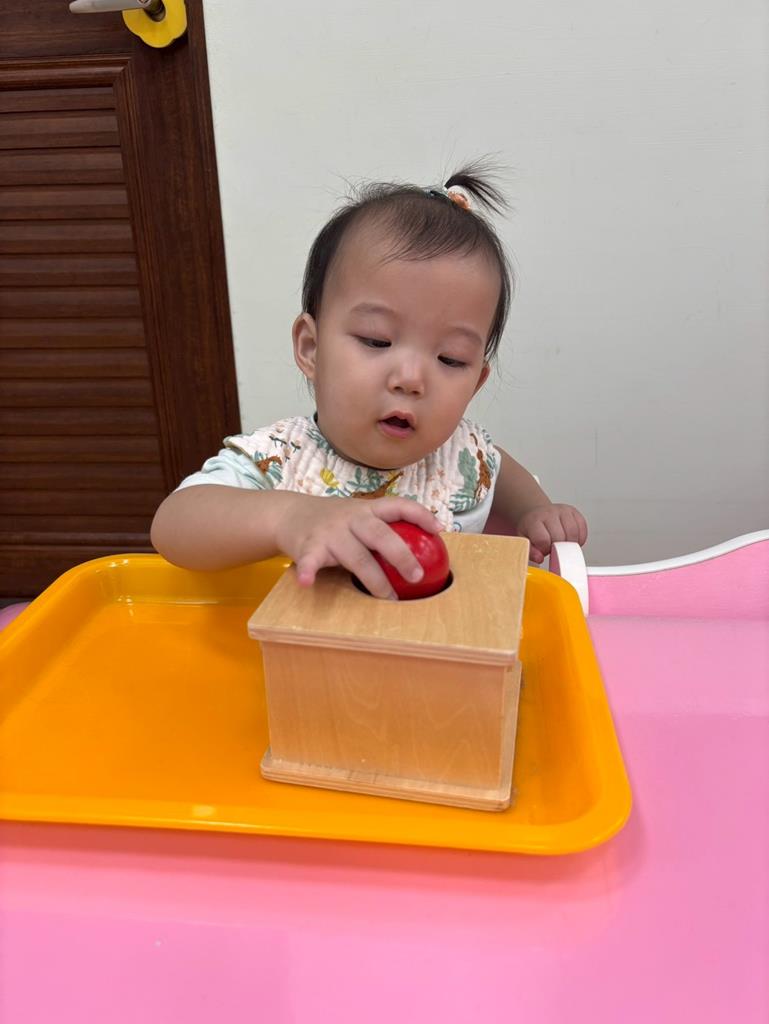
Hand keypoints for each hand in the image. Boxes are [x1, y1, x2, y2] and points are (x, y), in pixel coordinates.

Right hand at [275, 495, 440, 599]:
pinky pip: (310, 560)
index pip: (398, 506)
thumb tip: (419, 552)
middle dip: (401, 555)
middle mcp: (351, 518)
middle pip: (381, 534)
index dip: (420, 514)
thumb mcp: (358, 516)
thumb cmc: (332, 520)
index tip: (438, 529)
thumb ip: (381, 529)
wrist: (288, 513)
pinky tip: (307, 582)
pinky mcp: (308, 545)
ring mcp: (330, 532)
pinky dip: (308, 571)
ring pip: (356, 556)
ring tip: (388, 598)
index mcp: (367, 509)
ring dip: (374, 579)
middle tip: (416, 576)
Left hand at [515, 503, 587, 564]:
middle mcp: (549, 513)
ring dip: (570, 544)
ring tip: (562, 545)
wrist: (537, 514)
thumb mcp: (524, 540)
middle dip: (558, 548)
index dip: (545, 549)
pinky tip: (571, 540)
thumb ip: (529, 552)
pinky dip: (579, 538)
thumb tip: (540, 558)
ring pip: (573, 533)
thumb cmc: (531, 529)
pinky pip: (582, 528)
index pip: (543, 539)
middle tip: (553, 548)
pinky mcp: (574, 512)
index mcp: (534, 520)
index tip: (544, 550)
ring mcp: (563, 510)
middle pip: (560, 537)